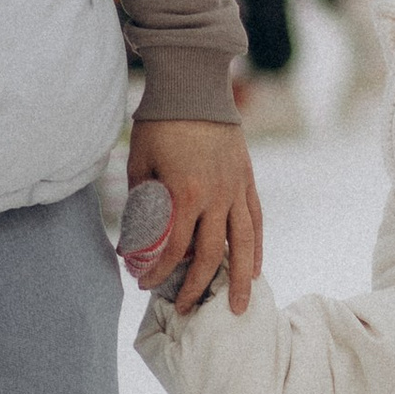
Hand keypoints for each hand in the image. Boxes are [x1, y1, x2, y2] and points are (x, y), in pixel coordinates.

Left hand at [126, 115, 260, 313]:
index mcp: (186, 194)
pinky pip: (256, 221)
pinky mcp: (247, 179)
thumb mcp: (139, 162)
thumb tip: (137, 236)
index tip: (145, 284)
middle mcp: (216, 197)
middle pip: (211, 256)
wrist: (194, 85)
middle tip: (186, 308)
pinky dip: (256, 247)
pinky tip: (255, 268)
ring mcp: (236, 189)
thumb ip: (141, 200)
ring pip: (243, 244)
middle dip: (196, 287)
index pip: (175, 249)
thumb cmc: (160, 123)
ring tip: (240, 308)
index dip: (159, 272)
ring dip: (241, 279)